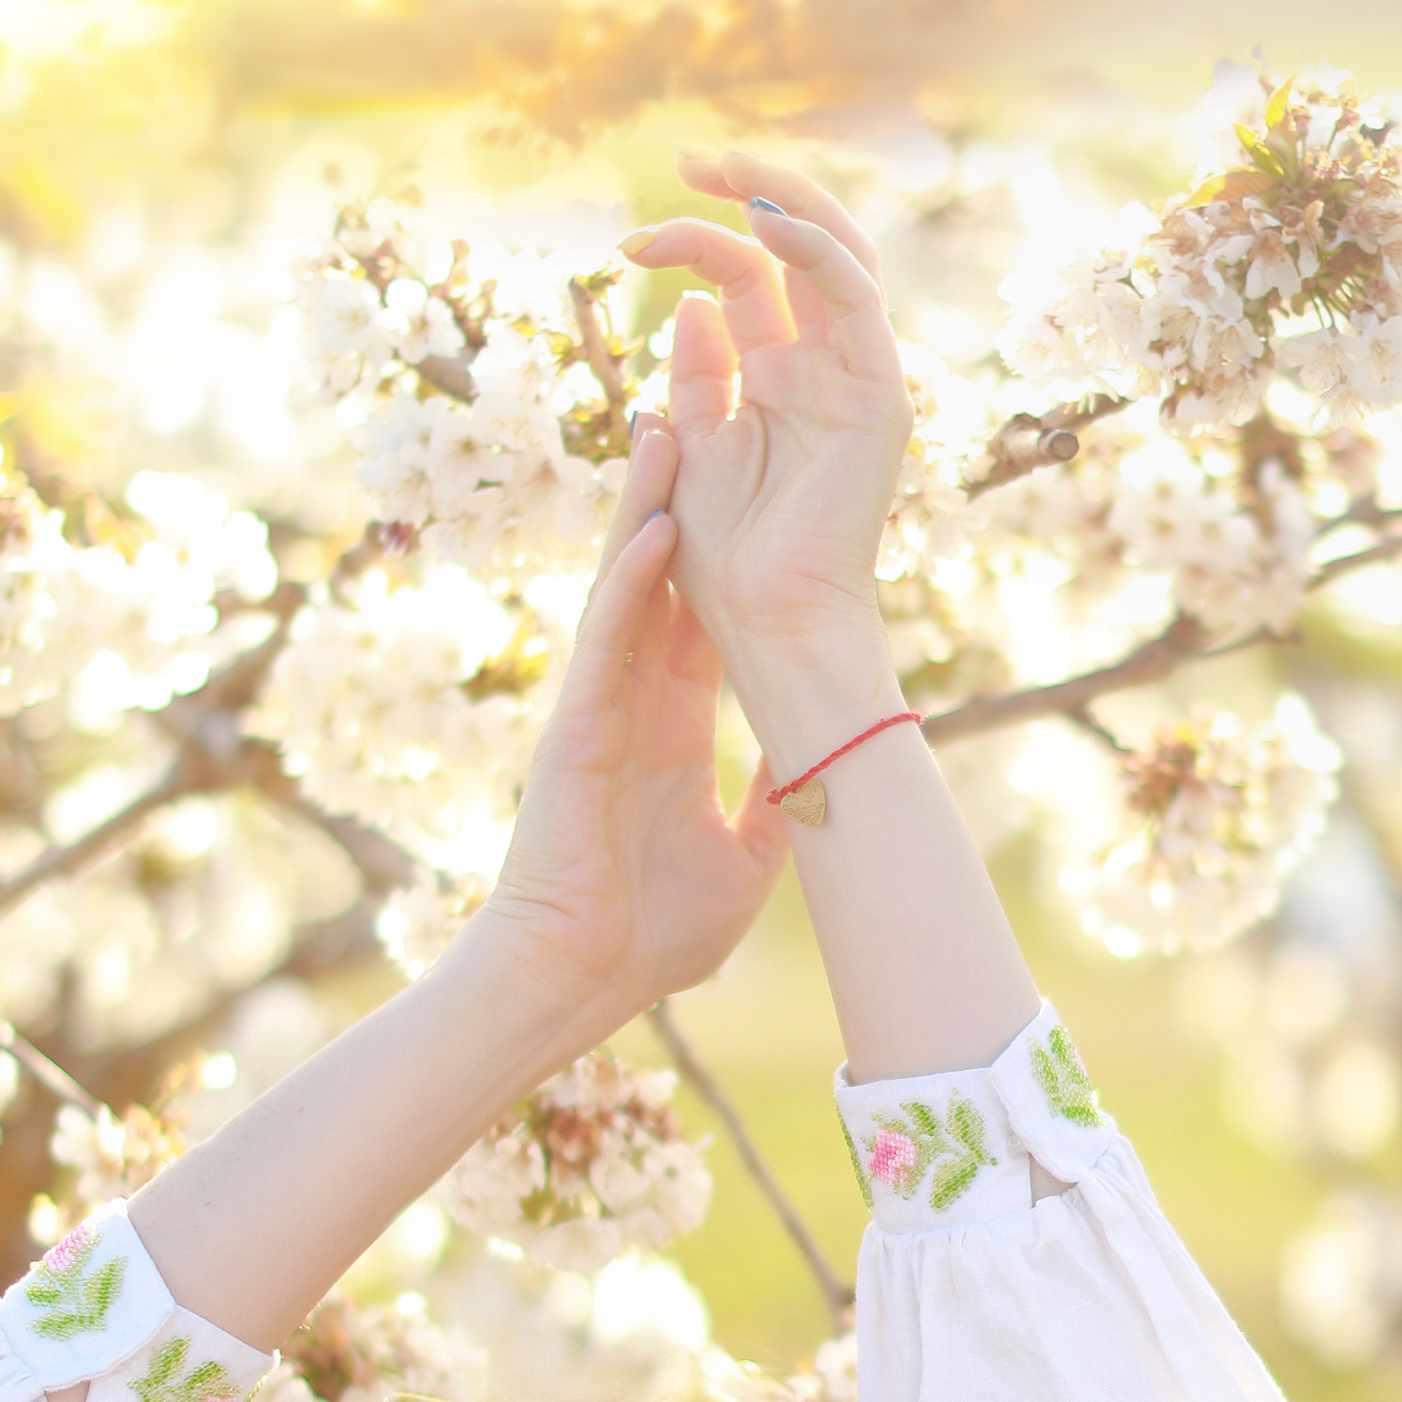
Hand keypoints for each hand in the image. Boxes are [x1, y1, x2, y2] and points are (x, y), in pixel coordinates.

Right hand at [476, 418, 786, 1044]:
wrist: (578, 982)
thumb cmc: (647, 936)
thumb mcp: (743, 862)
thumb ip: (776, 807)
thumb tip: (825, 773)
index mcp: (669, 728)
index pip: (704, 626)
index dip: (727, 561)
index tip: (758, 499)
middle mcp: (632, 704)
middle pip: (663, 584)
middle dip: (682, 504)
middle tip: (704, 419)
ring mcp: (599, 710)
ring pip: (626, 591)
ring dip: (646, 510)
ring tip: (670, 424)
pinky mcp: (575, 731)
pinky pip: (605, 644)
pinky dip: (631, 588)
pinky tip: (655, 529)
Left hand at [620, 154, 913, 753]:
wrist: (766, 624)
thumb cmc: (722, 559)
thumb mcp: (688, 447)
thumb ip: (697, 377)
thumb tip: (693, 306)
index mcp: (778, 378)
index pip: (746, 278)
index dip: (693, 242)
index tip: (629, 239)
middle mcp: (823, 367)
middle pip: (799, 247)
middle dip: (750, 189)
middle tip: (690, 156)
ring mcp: (856, 376)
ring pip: (837, 254)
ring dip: (784, 198)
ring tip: (721, 167)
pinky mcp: (879, 392)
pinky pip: (855, 297)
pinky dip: (814, 248)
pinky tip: (764, 220)